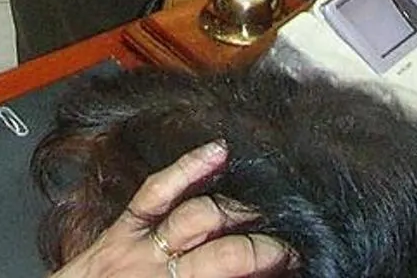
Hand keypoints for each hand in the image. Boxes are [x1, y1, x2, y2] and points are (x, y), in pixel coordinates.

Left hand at [47, 142, 292, 277]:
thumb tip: (255, 275)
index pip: (237, 275)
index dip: (270, 265)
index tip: (295, 263)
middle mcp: (164, 275)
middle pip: (226, 255)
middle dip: (262, 248)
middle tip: (288, 247)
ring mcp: (140, 248)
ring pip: (198, 217)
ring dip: (235, 212)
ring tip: (261, 211)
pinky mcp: (122, 227)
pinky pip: (156, 192)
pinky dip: (188, 167)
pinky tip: (217, 151)